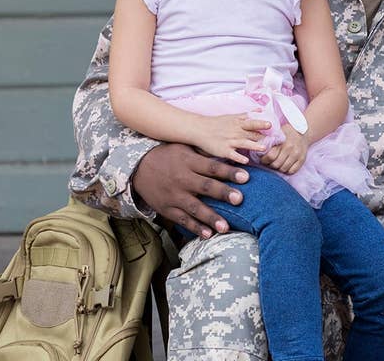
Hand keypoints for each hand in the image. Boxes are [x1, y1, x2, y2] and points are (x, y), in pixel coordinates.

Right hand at [131, 143, 249, 238]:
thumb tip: (232, 153)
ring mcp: (174, 196)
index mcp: (189, 162)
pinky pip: (182, 220)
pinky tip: (208, 234)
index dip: (229, 172)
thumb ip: (206, 152)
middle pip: (205, 186)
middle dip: (223, 193)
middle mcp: (182, 179)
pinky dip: (195, 228)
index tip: (246, 177)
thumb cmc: (168, 155)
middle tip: (239, 199)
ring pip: (194, 207)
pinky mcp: (167, 209)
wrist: (137, 168)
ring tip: (225, 227)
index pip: (212, 167)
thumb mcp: (185, 148)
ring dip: (210, 217)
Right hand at [192, 114, 270, 164]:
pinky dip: (238, 157)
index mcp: (239, 122)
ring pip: (244, 143)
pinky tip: (245, 161)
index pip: (253, 123)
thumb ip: (247, 115)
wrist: (199, 129)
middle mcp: (236, 131)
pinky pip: (232, 154)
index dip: (263, 124)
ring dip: (254, 145)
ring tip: (263, 148)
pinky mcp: (223, 150)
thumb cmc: (217, 123)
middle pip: (251, 133)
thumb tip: (261, 110)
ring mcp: (229, 141)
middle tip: (275, 140)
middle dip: (263, 136)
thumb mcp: (233, 116)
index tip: (274, 126)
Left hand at [261, 124, 308, 173]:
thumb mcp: (276, 133)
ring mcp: (297, 155)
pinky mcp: (302, 159)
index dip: (264, 159)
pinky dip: (287, 170)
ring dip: (278, 168)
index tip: (263, 159)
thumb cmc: (286, 133)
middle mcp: (290, 148)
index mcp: (282, 142)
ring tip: (276, 164)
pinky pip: (292, 171)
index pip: (270, 156)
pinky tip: (284, 166)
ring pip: (283, 169)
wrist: (303, 132)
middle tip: (269, 162)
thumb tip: (258, 149)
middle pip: (276, 164)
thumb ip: (268, 141)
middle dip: (270, 165)